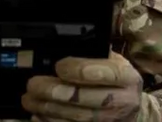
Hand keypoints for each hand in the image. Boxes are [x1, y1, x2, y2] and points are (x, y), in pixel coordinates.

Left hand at [22, 51, 142, 121]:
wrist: (131, 110)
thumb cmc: (118, 81)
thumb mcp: (116, 62)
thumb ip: (96, 55)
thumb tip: (63, 47)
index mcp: (127, 77)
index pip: (106, 73)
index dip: (80, 70)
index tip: (59, 66)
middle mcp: (122, 101)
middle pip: (86, 98)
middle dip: (55, 91)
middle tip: (34, 84)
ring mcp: (110, 120)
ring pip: (76, 117)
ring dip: (48, 109)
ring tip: (29, 99)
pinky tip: (38, 115)